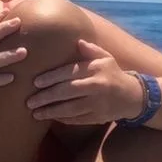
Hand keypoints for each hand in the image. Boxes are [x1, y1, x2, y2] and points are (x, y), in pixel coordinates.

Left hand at [27, 40, 145, 124]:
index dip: (50, 78)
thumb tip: (77, 42)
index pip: (69, 72)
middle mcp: (96, 86)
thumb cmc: (113, 74)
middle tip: (29, 101)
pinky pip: (77, 119)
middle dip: (45, 97)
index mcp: (96, 69)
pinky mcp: (98, 117)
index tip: (35, 83)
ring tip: (35, 113)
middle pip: (66, 91)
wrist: (133, 96)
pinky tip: (51, 118)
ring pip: (70, 108)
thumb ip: (90, 50)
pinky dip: (62, 119)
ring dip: (50, 111)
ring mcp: (97, 103)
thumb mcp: (105, 58)